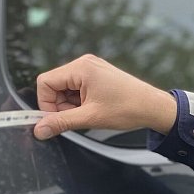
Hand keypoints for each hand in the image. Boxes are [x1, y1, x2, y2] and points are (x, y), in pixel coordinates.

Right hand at [33, 54, 178, 140]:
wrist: (153, 107)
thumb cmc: (128, 108)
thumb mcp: (90, 118)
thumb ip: (61, 122)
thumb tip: (40, 129)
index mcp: (81, 68)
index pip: (45, 82)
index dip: (46, 103)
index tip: (55, 119)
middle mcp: (85, 63)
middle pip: (55, 85)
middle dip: (60, 105)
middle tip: (76, 118)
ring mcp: (92, 68)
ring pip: (66, 88)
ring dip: (71, 105)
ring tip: (89, 114)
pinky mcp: (98, 75)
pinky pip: (77, 88)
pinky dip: (80, 102)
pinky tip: (93, 109)